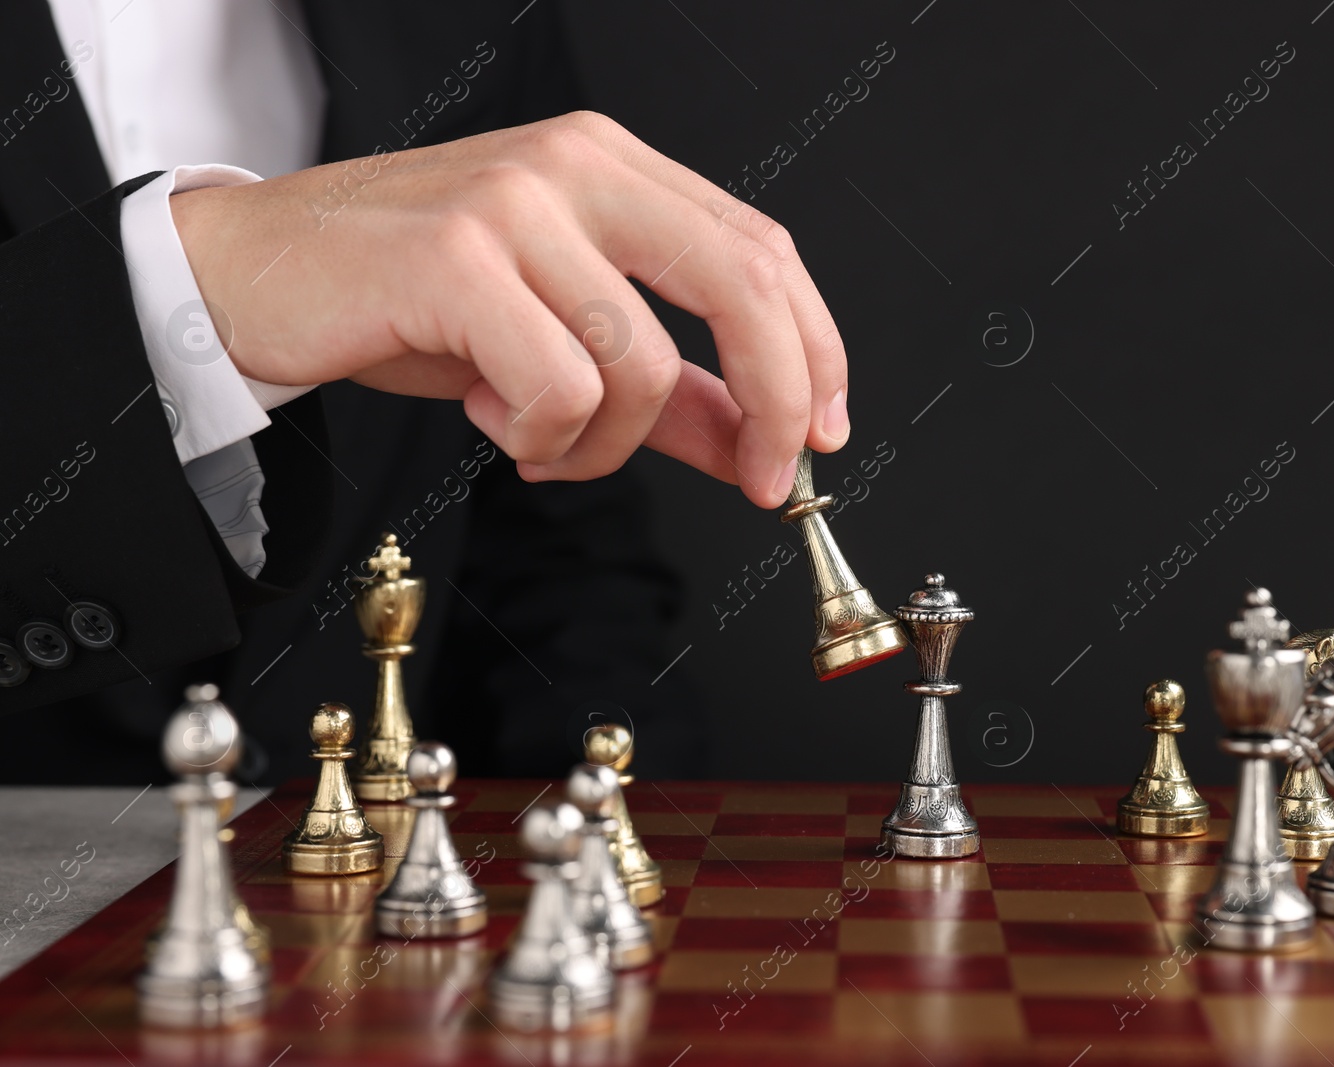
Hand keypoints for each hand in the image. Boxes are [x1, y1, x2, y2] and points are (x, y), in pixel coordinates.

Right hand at [169, 111, 849, 506]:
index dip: (815, 348)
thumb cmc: (404, 300)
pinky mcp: (456, 257)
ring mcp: (515, 204)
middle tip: (767, 479)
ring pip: (640, 364)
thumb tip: (757, 441)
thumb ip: (668, 388)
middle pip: (743, 281)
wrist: (249, 277)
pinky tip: (484, 412)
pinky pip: (559, 387)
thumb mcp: (557, 338)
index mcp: (612, 169)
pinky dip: (537, 435)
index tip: (824, 434)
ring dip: (602, 443)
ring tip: (534, 436)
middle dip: (779, 399)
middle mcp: (574, 166)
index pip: (760, 250)